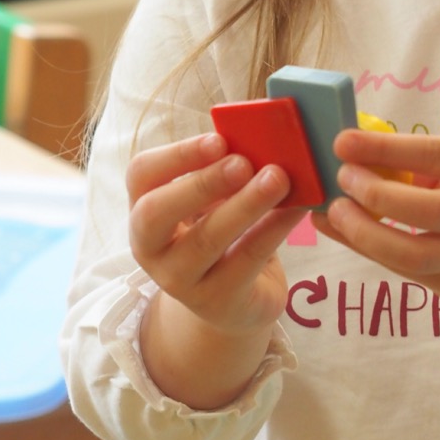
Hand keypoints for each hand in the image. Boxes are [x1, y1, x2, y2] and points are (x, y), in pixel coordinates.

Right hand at [127, 133, 306, 337]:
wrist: (235, 302)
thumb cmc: (223, 237)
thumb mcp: (215, 204)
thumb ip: (226, 174)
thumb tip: (261, 137)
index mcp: (144, 209)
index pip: (141, 174)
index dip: (177, 155)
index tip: (219, 139)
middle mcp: (150, 247)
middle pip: (156, 212)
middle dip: (201, 183)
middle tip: (243, 162)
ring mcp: (179, 279)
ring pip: (205, 240)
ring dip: (244, 205)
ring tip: (278, 179)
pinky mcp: (216, 302)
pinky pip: (245, 260)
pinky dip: (273, 229)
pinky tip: (297, 208)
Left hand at [310, 131, 439, 310]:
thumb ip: (426, 166)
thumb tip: (357, 157)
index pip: (435, 155)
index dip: (386, 148)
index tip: (343, 142)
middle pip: (429, 211)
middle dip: (376, 195)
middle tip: (342, 179)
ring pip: (415, 255)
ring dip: (365, 234)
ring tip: (332, 212)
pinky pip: (408, 273)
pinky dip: (369, 252)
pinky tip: (343, 233)